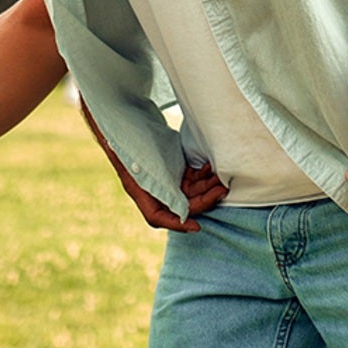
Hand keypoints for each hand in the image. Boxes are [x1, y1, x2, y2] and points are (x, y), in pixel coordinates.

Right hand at [108, 152, 225, 233]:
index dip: (178, 224)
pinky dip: (203, 175)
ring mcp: (167, 179)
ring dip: (208, 186)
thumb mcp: (142, 163)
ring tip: (221, 177)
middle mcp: (155, 190)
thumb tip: (181, 211)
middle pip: (183, 204)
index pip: (159, 217)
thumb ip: (160, 186)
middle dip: (204, 199)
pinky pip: (193, 178)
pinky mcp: (175, 169)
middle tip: (221, 189)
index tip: (197, 226)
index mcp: (141, 192)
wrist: (126, 120)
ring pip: (192, 191)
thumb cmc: (130, 142)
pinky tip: (210, 167)